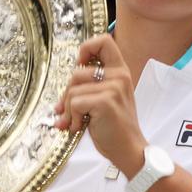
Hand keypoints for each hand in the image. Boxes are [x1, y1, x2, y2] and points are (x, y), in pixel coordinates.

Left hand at [53, 33, 146, 172]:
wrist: (129, 150)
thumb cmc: (114, 127)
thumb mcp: (107, 99)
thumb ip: (91, 86)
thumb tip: (63, 90)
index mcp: (120, 71)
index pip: (104, 41)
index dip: (86, 49)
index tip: (79, 66)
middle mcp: (119, 76)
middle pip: (77, 71)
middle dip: (66, 93)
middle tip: (65, 110)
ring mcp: (114, 88)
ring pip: (73, 89)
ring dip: (67, 109)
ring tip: (74, 122)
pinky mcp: (105, 101)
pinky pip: (74, 103)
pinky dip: (71, 118)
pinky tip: (79, 127)